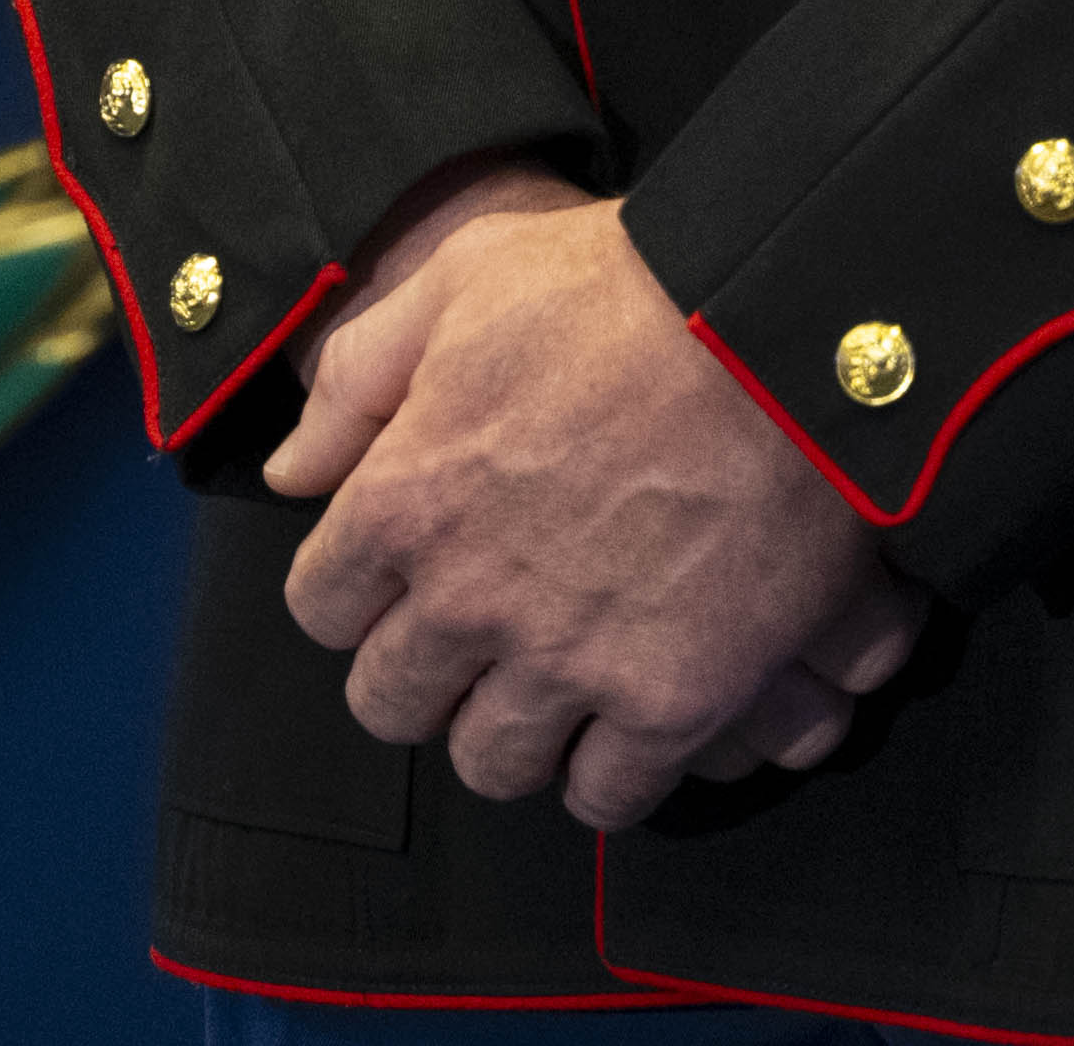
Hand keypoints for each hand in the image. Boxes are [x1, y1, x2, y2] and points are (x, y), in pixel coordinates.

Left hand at [272, 174, 920, 827]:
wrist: (779, 328)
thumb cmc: (622, 287)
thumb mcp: (461, 278)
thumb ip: (360, 378)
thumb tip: (294, 469)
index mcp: (404, 500)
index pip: (321, 608)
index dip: (355, 593)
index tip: (397, 577)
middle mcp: (468, 597)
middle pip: (391, 703)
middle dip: (420, 676)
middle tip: (471, 642)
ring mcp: (568, 659)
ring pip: (491, 764)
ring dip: (508, 733)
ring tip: (545, 692)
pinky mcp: (670, 700)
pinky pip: (605, 795)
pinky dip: (604, 776)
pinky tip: (620, 732)